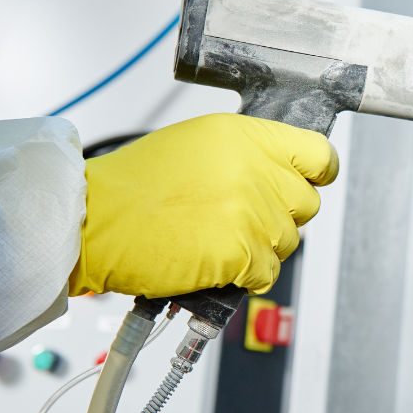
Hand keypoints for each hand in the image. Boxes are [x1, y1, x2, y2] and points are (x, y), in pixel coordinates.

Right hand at [68, 113, 337, 297]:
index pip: (318, 153)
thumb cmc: (133, 187)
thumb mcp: (195, 145)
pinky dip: (246, 275)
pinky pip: (269, 273)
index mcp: (245, 137)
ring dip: (260, 248)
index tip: (309, 181)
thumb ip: (244, 155)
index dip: (316, 172)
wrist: (94, 220)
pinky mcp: (243, 252)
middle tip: (243, 219)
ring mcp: (252, 212)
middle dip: (281, 215)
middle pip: (307, 203)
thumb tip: (277, 172)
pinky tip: (215, 261)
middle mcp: (255, 170)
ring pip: (288, 241)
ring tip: (217, 239)